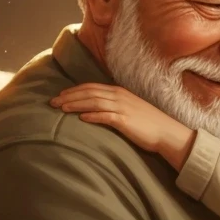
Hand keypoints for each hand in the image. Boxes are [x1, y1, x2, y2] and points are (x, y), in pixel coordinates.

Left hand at [50, 84, 193, 166]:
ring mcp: (122, 108)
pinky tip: (81, 118)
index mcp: (119, 92)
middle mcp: (119, 96)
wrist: (167, 132)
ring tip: (61, 109)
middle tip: (52, 102)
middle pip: (89, 93)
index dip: (74, 90)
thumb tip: (98, 109)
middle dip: (69, 96)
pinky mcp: (125, 120)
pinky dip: (92, 115)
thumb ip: (115, 106)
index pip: (92, 87)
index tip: (60, 95)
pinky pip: (105, 116)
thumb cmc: (148, 123)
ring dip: (76, 104)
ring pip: (93, 102)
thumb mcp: (130, 109)